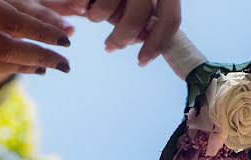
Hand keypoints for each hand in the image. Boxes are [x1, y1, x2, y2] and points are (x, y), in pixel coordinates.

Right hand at [46, 0, 180, 65]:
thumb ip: (147, 13)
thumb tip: (147, 40)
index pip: (170, 19)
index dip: (157, 44)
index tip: (142, 61)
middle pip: (135, 21)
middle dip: (121, 39)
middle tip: (110, 47)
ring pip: (105, 12)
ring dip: (97, 17)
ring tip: (94, 9)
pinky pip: (83, 3)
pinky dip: (80, 6)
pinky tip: (83, 1)